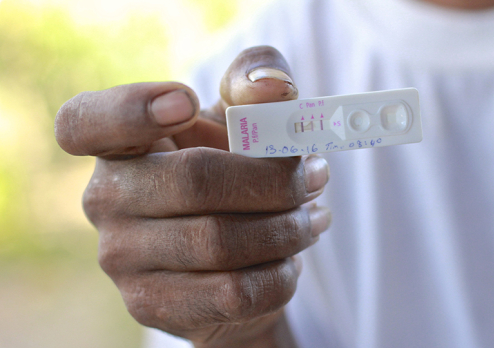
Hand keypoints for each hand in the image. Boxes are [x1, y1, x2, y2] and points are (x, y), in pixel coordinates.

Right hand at [55, 46, 330, 347]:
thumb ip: (254, 82)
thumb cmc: (232, 170)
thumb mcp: (242, 117)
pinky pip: (234, 293)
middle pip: (194, 179)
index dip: (131, 109)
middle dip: (274, 179)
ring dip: (287, 227)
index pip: (84, 122)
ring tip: (312, 216)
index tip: (187, 102)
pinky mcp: (152, 304)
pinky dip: (280, 274)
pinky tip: (291, 258)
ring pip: (220, 241)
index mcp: (117, 144)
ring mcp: (122, 258)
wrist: (231, 258)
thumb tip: (275, 90)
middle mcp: (105, 199)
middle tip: (315, 176)